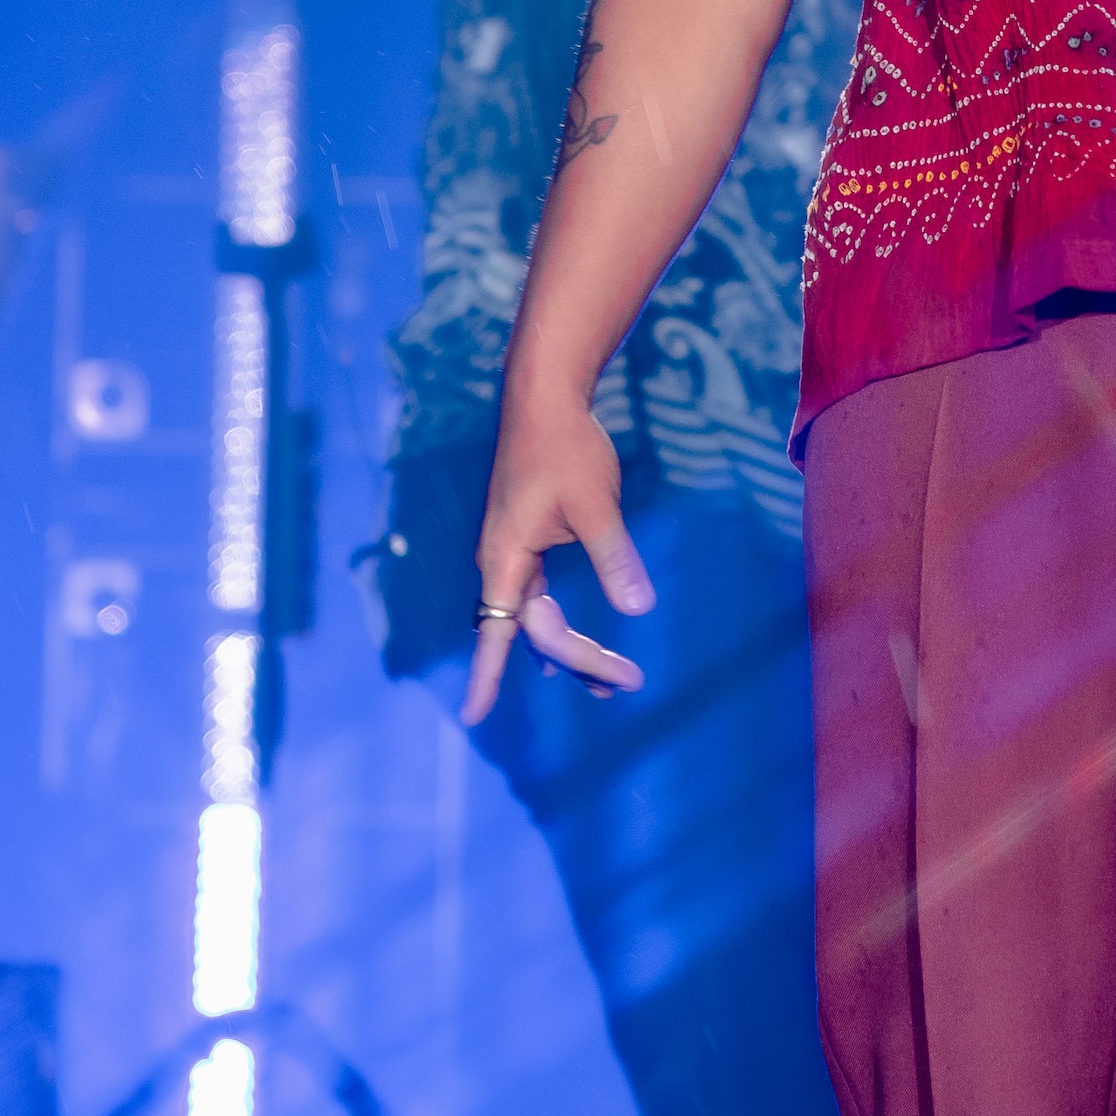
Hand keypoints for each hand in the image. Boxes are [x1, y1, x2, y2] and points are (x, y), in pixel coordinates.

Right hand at [459, 395, 653, 718]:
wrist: (545, 399)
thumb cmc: (564, 447)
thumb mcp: (595, 503)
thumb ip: (613, 557)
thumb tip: (639, 608)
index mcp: (506, 557)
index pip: (496, 630)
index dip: (486, 676)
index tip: (475, 716)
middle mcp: (503, 562)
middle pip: (533, 629)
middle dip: (577, 659)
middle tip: (628, 682)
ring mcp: (515, 552)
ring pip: (537, 616)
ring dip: (570, 648)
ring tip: (609, 682)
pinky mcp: (529, 539)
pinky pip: (540, 596)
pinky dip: (561, 621)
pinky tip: (577, 638)